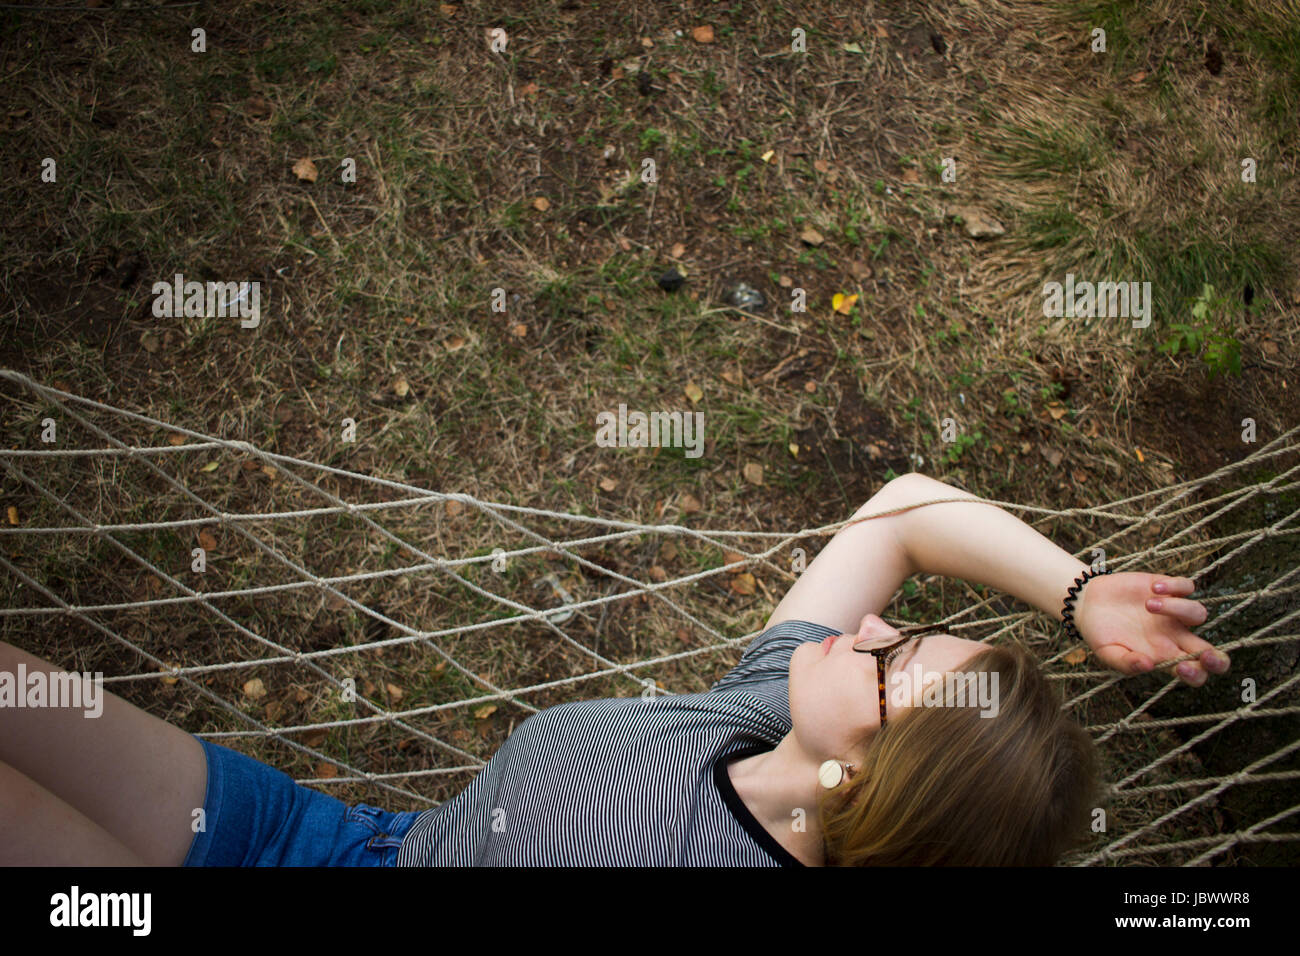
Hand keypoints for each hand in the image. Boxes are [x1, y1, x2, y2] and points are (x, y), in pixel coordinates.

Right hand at [1073, 572, 1228, 685]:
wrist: (1087, 602)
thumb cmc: (1099, 633)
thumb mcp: (1107, 653)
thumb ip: (1126, 663)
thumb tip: (1148, 665)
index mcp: (1163, 656)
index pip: (1194, 672)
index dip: (1198, 675)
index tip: (1183, 668)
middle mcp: (1175, 636)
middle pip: (1210, 651)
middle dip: (1216, 658)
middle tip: (1205, 653)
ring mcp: (1174, 612)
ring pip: (1199, 613)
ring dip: (1178, 608)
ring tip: (1148, 605)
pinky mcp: (1167, 588)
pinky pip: (1187, 586)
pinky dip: (1175, 586)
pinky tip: (1153, 587)